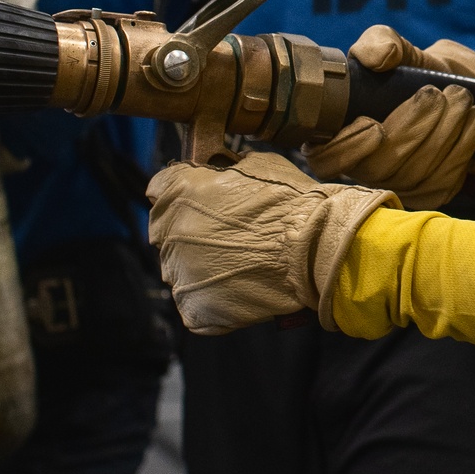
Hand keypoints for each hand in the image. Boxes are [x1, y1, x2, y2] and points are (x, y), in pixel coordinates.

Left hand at [147, 151, 397, 335]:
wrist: (314, 248)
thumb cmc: (291, 203)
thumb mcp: (256, 165)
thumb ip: (224, 168)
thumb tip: (219, 169)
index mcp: (179, 191)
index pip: (160, 189)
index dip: (182, 193)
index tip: (200, 201)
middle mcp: (170, 231)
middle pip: (167, 232)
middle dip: (190, 231)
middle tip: (227, 237)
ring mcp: (180, 273)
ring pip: (180, 270)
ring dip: (201, 267)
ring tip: (239, 265)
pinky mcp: (194, 308)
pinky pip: (194, 304)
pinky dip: (213, 300)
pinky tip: (239, 288)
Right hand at [303, 25, 474, 208]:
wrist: (467, 92)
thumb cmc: (420, 72)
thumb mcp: (400, 48)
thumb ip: (380, 41)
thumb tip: (379, 57)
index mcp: (341, 132)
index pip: (325, 159)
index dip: (345, 149)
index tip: (374, 124)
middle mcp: (365, 167)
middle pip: (379, 168)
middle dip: (412, 129)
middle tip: (437, 94)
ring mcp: (399, 185)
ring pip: (415, 173)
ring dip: (443, 132)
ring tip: (461, 97)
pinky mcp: (432, 192)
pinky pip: (445, 179)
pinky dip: (463, 145)